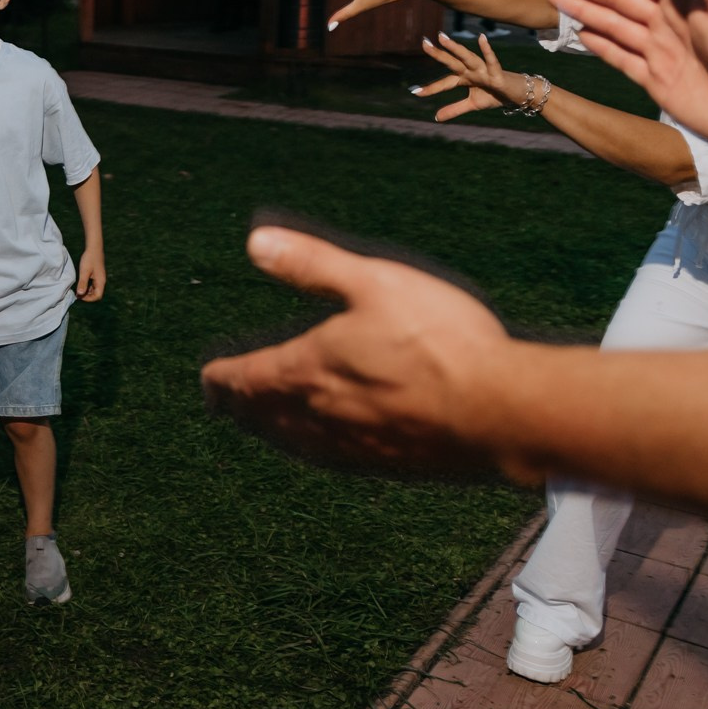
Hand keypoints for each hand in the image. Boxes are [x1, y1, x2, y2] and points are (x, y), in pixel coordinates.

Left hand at [74, 246, 105, 301]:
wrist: (94, 247)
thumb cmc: (89, 259)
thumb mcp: (84, 272)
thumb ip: (82, 283)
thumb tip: (80, 294)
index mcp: (101, 281)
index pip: (98, 296)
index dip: (89, 299)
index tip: (80, 296)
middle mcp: (102, 281)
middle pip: (96, 294)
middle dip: (87, 296)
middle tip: (77, 294)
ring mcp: (100, 278)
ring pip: (94, 290)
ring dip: (87, 292)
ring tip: (77, 290)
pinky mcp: (97, 275)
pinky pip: (93, 285)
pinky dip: (87, 287)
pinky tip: (80, 284)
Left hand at [199, 226, 511, 474]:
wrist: (499, 413)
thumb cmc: (439, 342)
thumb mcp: (373, 282)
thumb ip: (313, 265)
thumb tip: (257, 242)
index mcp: (308, 370)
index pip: (244, 379)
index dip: (221, 378)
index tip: (208, 380)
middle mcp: (319, 416)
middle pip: (263, 416)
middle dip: (240, 407)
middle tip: (224, 404)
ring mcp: (353, 447)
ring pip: (294, 442)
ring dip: (271, 431)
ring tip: (264, 424)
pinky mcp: (388, 466)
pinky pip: (332, 460)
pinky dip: (311, 449)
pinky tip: (325, 446)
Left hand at [412, 33, 528, 120]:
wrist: (518, 95)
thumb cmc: (495, 95)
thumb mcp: (473, 104)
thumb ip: (454, 109)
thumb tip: (436, 118)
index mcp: (465, 78)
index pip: (444, 82)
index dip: (431, 88)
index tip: (414, 91)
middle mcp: (472, 71)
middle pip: (452, 62)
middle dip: (438, 54)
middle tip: (424, 42)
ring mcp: (484, 70)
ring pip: (468, 58)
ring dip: (455, 48)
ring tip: (443, 38)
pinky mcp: (497, 73)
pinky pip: (492, 61)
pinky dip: (487, 50)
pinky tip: (482, 38)